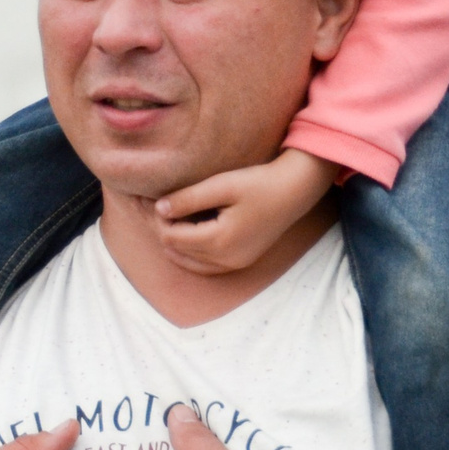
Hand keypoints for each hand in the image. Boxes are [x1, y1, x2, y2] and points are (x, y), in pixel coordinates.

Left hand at [154, 149, 337, 273]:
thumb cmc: (259, 183)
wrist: (294, 191)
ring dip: (175, 241)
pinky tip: (186, 234)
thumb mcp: (221, 185)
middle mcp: (225, 260)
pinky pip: (204, 266)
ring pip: (188, 261)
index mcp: (219, 241)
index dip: (158, 219)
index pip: (171, 237)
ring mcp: (234, 264)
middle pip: (176, 250)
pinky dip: (190, 253)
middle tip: (155, 205)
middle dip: (163, 229)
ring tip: (168, 217)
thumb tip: (159, 210)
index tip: (154, 197)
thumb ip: (188, 199)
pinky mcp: (240, 262)